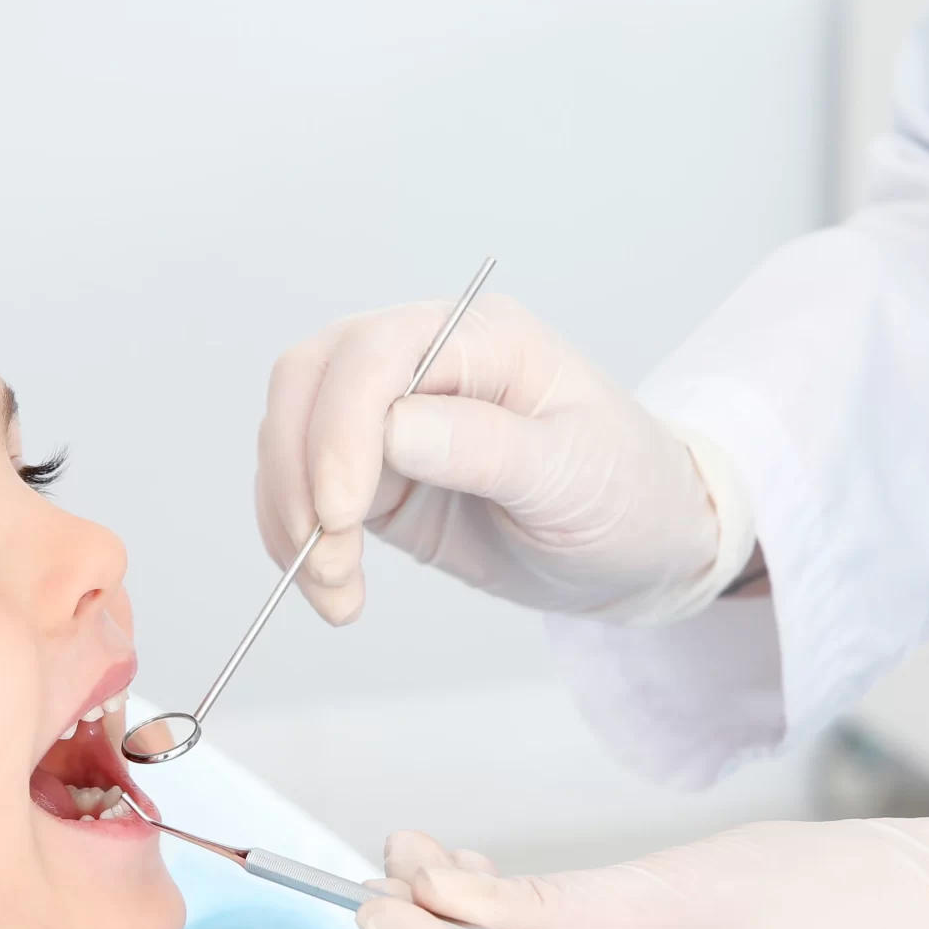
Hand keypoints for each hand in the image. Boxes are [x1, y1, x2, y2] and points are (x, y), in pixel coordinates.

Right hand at [256, 292, 745, 624]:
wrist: (637, 546)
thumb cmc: (626, 492)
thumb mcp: (574, 473)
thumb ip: (485, 446)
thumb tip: (393, 429)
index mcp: (480, 337)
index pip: (376, 352)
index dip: (341, 426)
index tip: (340, 511)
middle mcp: (425, 362)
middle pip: (310, 379)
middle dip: (298, 469)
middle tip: (325, 553)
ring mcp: (389, 416)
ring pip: (291, 436)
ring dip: (292, 516)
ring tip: (337, 591)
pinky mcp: (374, 473)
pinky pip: (303, 491)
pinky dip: (297, 540)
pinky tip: (334, 588)